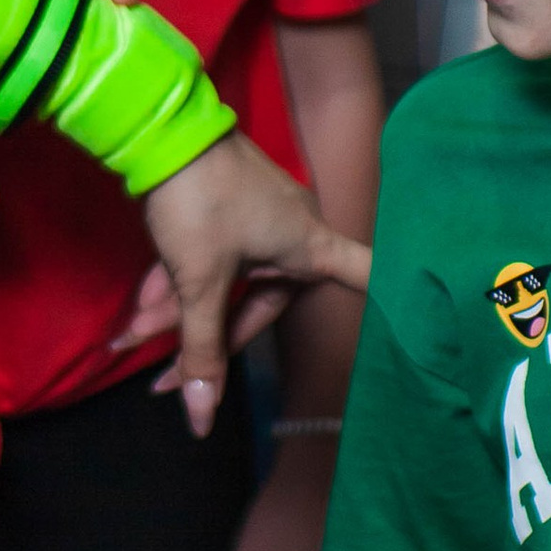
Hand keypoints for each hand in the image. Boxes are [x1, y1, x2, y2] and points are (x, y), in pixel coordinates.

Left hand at [135, 134, 371, 437]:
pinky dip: (176, 286)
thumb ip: (201, 350)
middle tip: (166, 380)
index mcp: (307, 247)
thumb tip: (203, 421)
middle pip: (259, 305)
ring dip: (179, 316)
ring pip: (224, 285)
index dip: (390, 295)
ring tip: (131, 340)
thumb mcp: (199, 282)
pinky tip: (136, 315)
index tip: (420, 320)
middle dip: (206, 340)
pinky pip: (209, 261)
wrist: (160, 129)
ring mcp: (257, 221)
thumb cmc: (201, 203)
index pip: (364, 276)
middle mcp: (292, 234)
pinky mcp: (223, 209)